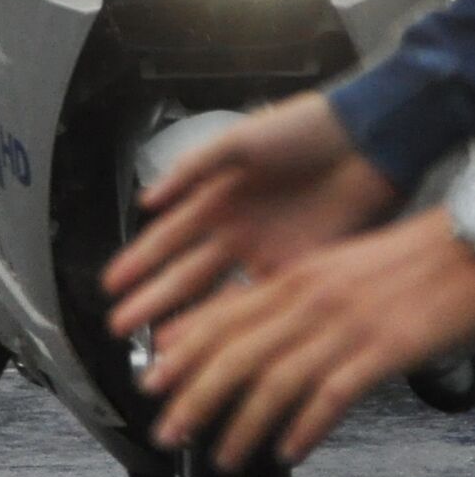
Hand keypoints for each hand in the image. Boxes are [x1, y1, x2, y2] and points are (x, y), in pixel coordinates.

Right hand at [103, 92, 399, 338]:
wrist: (364, 140)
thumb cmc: (303, 129)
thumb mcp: (236, 140)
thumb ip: (190, 170)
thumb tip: (147, 201)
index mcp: (215, 197)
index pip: (166, 239)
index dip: (137, 262)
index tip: (112, 285)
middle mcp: (235, 230)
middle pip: (185, 274)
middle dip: (151, 301)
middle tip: (121, 327)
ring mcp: (265, 252)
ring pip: (218, 295)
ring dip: (189, 320)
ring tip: (162, 347)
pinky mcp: (299, 269)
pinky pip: (261, 301)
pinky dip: (237, 321)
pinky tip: (217, 340)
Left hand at [137, 208, 474, 468]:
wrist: (465, 248)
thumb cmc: (402, 264)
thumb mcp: (331, 269)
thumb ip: (284, 297)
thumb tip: (236, 324)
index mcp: (295, 276)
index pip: (221, 315)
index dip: (181, 352)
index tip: (152, 381)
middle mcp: (310, 299)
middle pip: (235, 352)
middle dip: (193, 396)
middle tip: (167, 430)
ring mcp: (345, 325)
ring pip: (275, 379)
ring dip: (241, 424)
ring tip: (222, 456)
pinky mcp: (382, 350)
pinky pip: (332, 394)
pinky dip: (305, 426)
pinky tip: (288, 450)